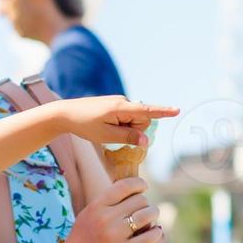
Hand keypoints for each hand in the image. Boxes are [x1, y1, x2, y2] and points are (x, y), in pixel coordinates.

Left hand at [51, 96, 178, 147]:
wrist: (66, 113)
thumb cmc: (85, 125)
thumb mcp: (106, 136)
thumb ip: (128, 138)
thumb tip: (146, 140)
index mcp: (121, 108)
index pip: (147, 111)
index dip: (163, 112)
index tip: (177, 110)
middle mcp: (123, 102)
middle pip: (141, 121)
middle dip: (133, 131)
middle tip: (112, 134)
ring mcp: (119, 103)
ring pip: (133, 121)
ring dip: (125, 129)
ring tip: (105, 129)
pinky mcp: (115, 105)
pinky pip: (125, 118)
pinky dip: (120, 126)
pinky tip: (105, 126)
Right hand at [59, 178, 165, 242]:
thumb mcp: (86, 217)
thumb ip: (104, 204)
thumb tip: (128, 188)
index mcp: (95, 207)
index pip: (124, 185)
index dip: (139, 184)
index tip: (144, 188)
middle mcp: (104, 218)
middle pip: (140, 200)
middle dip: (146, 205)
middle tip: (146, 212)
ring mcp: (114, 236)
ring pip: (148, 215)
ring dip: (153, 217)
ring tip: (151, 223)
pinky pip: (149, 237)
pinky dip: (155, 234)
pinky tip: (154, 235)